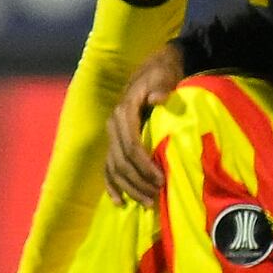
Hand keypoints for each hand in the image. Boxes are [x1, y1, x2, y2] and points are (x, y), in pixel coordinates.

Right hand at [102, 46, 188, 203]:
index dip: (144, 164)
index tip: (160, 179)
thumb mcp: (165, 75)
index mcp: (125, 110)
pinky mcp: (114, 142)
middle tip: (156, 196)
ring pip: (114, 167)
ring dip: (129, 188)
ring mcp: (112, 135)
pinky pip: (107, 167)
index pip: (131, 144)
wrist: (155, 69)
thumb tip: (157, 99)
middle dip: (138, 181)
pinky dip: (112, 185)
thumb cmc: (163, 74)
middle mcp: (114, 124)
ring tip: (147, 203)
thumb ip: (162, 86)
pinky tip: (119, 202)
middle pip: (121, 160)